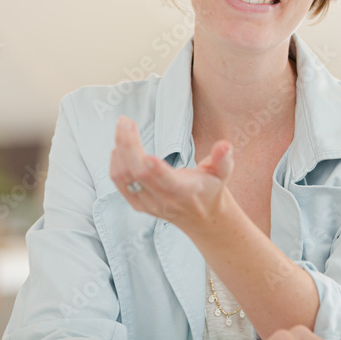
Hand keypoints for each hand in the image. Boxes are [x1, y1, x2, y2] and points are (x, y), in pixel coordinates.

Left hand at [110, 116, 234, 232]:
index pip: (166, 182)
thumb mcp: (222, 173)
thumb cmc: (210, 189)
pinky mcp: (137, 203)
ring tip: (122, 127)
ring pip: (125, 177)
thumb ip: (223, 158)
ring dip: (120, 149)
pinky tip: (118, 147)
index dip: (155, 170)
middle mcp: (163, 200)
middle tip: (125, 121)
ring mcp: (147, 203)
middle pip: (139, 174)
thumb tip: (225, 145)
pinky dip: (115, 163)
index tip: (147, 154)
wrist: (201, 217)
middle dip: (129, 145)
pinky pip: (120, 183)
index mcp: (184, 192)